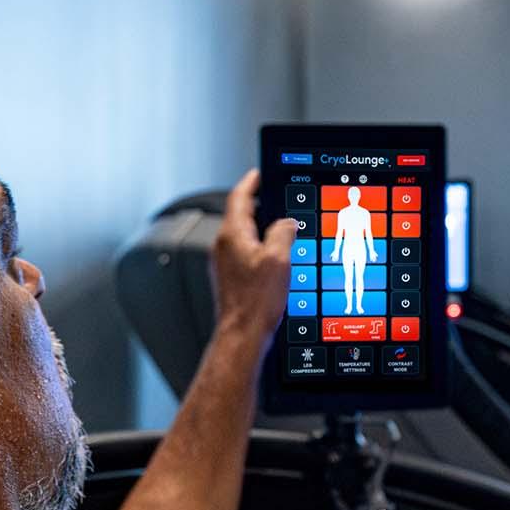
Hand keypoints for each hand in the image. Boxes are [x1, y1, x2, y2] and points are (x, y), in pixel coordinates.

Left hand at [211, 169, 297, 337]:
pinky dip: (259, 248)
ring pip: (243, 235)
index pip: (239, 196)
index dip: (251, 182)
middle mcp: (223, 247)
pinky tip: (274, 259)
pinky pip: (244, 253)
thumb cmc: (255, 303)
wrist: (242, 335)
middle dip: (259, 205)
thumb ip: (283, 233)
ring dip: (260, 228)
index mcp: (232, 235)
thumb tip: (287, 223)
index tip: (259, 173)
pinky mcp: (230, 278)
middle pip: (240, 214)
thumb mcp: (279, 260)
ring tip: (281, 229)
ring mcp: (224, 263)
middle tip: (276, 198)